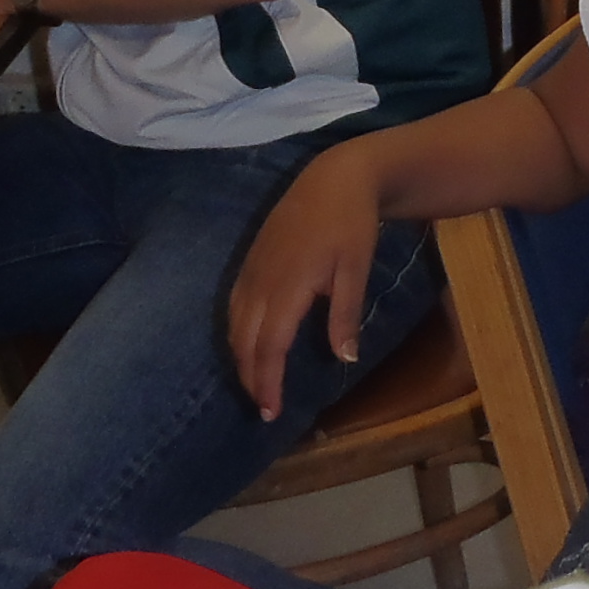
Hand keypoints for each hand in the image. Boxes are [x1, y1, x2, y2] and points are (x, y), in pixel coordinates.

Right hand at [226, 143, 388, 421]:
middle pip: (246, 341)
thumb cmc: (351, 224)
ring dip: (241, 358)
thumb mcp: (355, 269)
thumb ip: (345, 315)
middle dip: (251, 377)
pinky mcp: (250, 260)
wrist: (334, 177)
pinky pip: (234, 305)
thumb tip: (344, 360)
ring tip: (255, 384)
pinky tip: (246, 344)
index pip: (270, 347)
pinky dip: (236, 332)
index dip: (267, 382)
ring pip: (235, 325)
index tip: (271, 411)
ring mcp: (251, 269)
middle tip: (263, 408)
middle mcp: (261, 282)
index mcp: (288, 287)